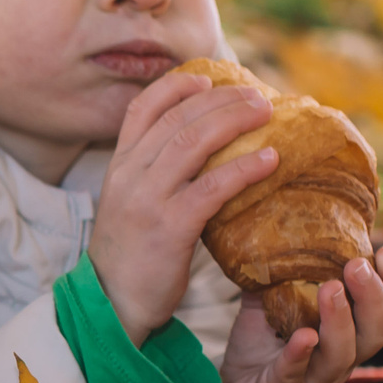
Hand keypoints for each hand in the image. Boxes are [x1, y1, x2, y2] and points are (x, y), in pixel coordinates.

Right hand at [88, 70, 276, 342]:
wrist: (112, 303)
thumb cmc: (130, 256)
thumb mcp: (129, 205)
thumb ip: (153, 176)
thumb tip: (201, 153)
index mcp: (118, 167)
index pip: (141, 110)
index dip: (175, 88)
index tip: (207, 79)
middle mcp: (129, 175)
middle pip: (177, 119)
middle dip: (221, 100)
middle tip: (257, 96)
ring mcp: (146, 199)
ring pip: (192, 143)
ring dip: (235, 121)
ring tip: (268, 113)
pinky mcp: (169, 227)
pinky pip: (212, 187)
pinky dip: (244, 168)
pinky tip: (270, 160)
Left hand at [205, 248, 382, 382]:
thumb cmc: (264, 346)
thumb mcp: (274, 302)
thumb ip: (283, 270)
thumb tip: (282, 223)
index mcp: (349, 334)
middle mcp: (342, 358)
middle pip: (378, 332)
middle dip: (373, 297)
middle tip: (358, 265)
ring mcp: (315, 378)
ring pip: (344, 355)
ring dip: (342, 320)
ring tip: (331, 287)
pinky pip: (297, 374)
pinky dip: (301, 354)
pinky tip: (303, 335)